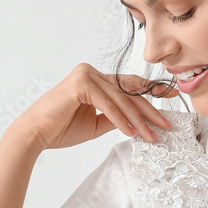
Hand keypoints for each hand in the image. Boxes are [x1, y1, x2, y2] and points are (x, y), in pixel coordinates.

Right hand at [6, 62, 179, 151]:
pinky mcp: (81, 84)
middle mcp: (91, 72)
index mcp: (95, 79)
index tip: (172, 97)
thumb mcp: (96, 123)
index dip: (152, 91)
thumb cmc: (61, 129)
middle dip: (151, 109)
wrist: (36, 134)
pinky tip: (131, 132)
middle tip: (167, 122)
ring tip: (152, 135)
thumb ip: (115, 117)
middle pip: (129, 91)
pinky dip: (121, 120)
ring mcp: (86, 75)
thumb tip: (137, 121)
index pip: (128, 84)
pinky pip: (108, 105)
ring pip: (121, 100)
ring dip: (139, 120)